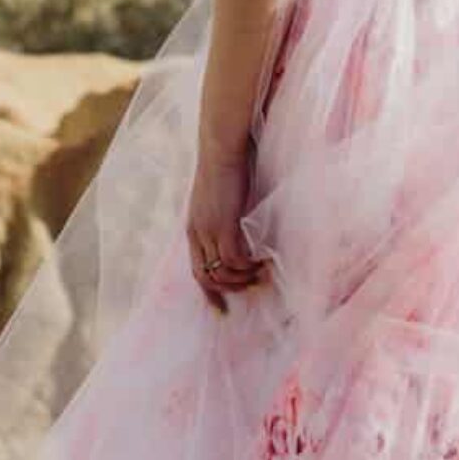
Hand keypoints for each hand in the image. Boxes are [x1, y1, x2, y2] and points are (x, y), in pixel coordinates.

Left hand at [187, 141, 270, 312]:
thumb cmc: (225, 168)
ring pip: (222, 272)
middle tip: (254, 288)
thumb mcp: (218, 200)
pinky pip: (235, 259)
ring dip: (244, 278)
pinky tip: (264, 260)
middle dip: (231, 290)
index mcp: (194, 229)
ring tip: (263, 273)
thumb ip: (223, 218)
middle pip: (207, 277)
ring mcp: (209, 230)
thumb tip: (238, 231)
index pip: (196, 272)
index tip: (222, 311)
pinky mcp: (224, 224)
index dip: (209, 294)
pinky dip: (249, 265)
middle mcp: (197, 234)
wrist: (221, 148)